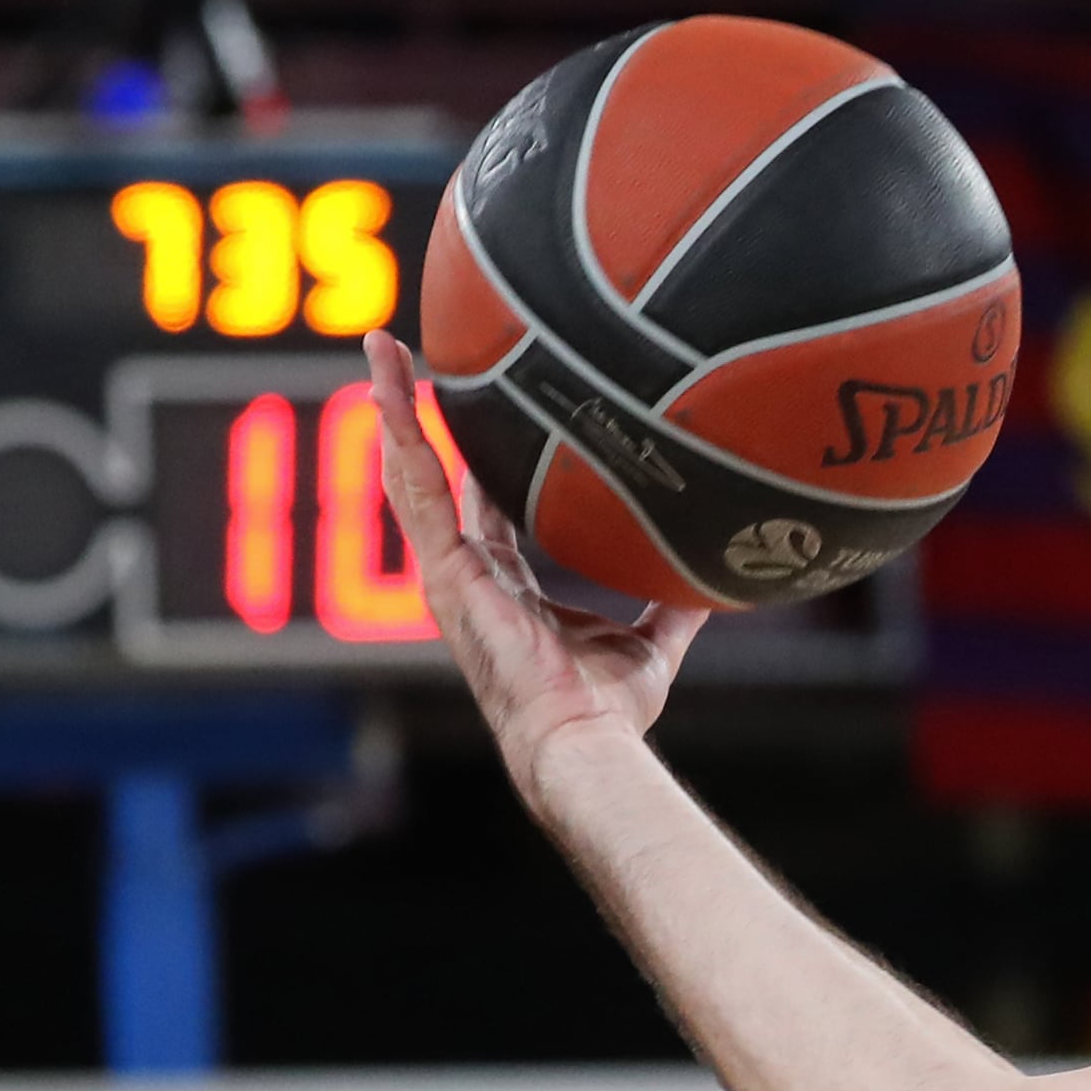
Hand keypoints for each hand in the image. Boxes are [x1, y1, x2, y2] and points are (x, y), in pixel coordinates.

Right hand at [359, 332, 706, 785]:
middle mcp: (466, 571)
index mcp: (503, 582)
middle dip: (414, 414)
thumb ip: (671, 607)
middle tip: (401, 355)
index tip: (474, 404)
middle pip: (430, 474)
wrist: (582, 741)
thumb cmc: (606, 710)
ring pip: (409, 471)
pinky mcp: (445, 573)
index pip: (479, 500)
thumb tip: (711, 580)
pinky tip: (389, 393)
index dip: (472, 453)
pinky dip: (401, 438)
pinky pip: (417, 491)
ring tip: (379, 349)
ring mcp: (449, 571)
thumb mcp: (650, 643)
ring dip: (394, 408)